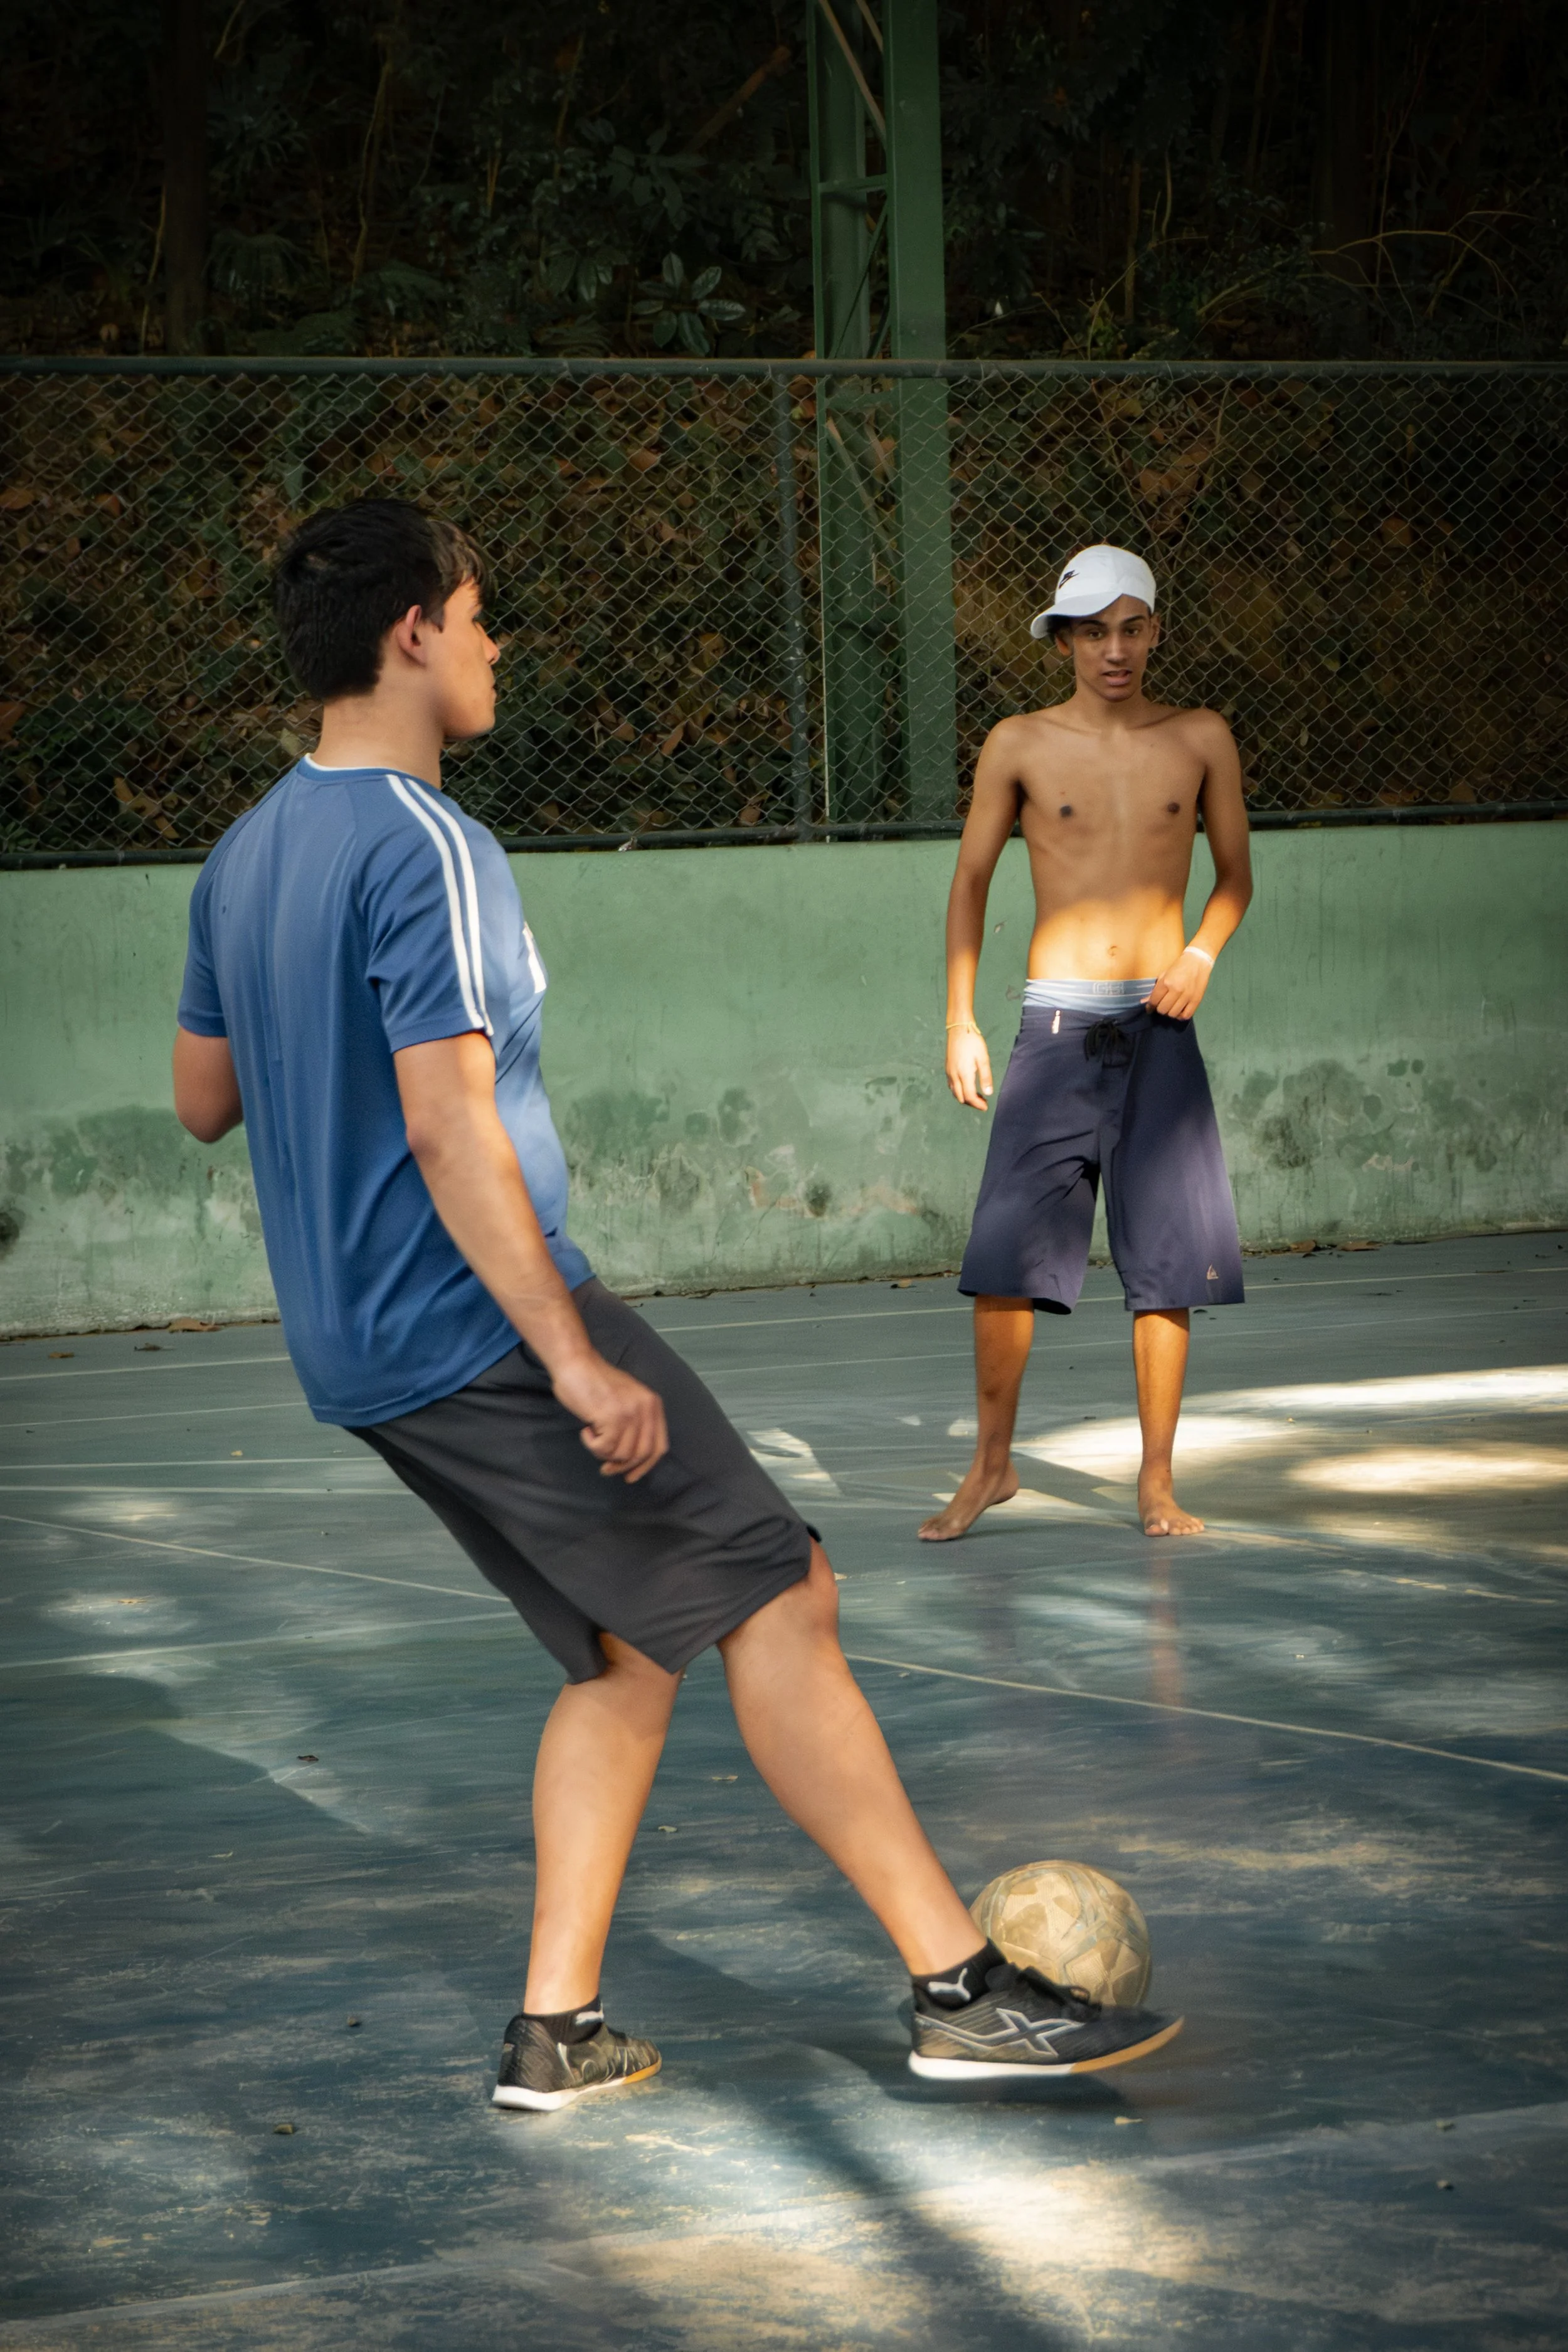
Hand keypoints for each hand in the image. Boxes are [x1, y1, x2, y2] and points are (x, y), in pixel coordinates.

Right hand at [552, 1353, 668, 1481]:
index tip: (631, 1476)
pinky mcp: (612, 1417)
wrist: (575, 1363)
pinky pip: (604, 1448)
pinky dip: (592, 1445)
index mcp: (652, 1404)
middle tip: (607, 1469)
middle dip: (623, 1466)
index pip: (659, 1446)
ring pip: (622, 1454)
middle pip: (642, 1454)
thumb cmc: (595, 1382)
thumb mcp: (627, 1398)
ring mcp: (630, 1412)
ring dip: (603, 1453)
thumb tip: (631, 1457)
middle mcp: (646, 1408)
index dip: (646, 1466)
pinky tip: (587, 1431)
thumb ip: (635, 1422)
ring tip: (593, 1437)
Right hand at [946, 1023, 993, 1110]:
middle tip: (983, 1102)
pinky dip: (959, 1091)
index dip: (978, 1104)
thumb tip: (988, 1093)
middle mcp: (954, 1076)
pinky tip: (967, 1086)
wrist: (958, 1028)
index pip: (969, 1096)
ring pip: (955, 1093)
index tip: (986, 1107)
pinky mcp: (947, 1068)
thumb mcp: (983, 1058)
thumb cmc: (973, 1042)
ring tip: (977, 1096)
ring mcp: (949, 1072)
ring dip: (965, 1097)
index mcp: (964, 1074)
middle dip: (971, 1103)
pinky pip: (952, 1086)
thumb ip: (985, 1076)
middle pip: (961, 1097)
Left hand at [1146, 948, 1212, 1021]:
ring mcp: (1188, 996)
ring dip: (1170, 1012)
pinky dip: (1180, 1016)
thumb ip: (1154, 990)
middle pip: (1162, 1010)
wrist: (1198, 962)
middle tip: (1162, 1004)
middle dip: (1160, 1008)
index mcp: (1167, 982)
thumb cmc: (1179, 967)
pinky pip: (1186, 1016)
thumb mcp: (1164, 975)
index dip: (1150, 1006)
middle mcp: (1177, 990)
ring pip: (1173, 1014)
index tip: (1150, 1007)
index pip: (1154, 1001)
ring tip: (1171, 1006)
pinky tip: (1179, 1010)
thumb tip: (1144, 1002)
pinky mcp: (1196, 1001)